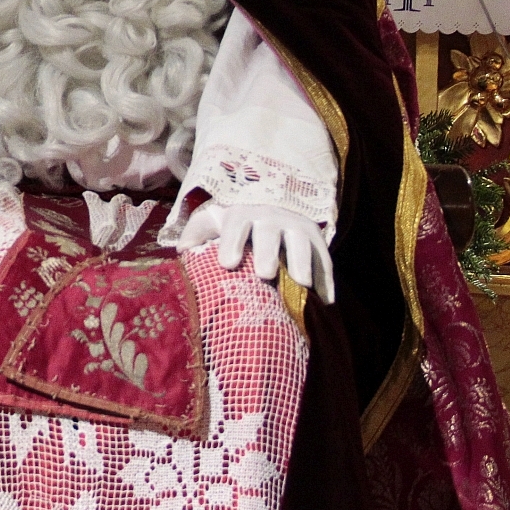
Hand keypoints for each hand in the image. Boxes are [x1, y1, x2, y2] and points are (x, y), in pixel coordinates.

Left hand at [179, 202, 334, 303]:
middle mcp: (272, 219)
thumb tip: (182, 249)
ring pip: (302, 243)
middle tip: (265, 273)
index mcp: (243, 215)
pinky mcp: (319, 242)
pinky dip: (327, 280)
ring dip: (302, 262)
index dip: (231, 242)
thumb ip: (199, 232)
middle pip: (271, 232)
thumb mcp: (217, 221)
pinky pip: (325, 261)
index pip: (236, 225)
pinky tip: (325, 301)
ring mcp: (298, 229)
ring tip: (301, 284)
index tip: (226, 263)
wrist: (275, 208)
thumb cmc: (239, 224)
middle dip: (268, 251)